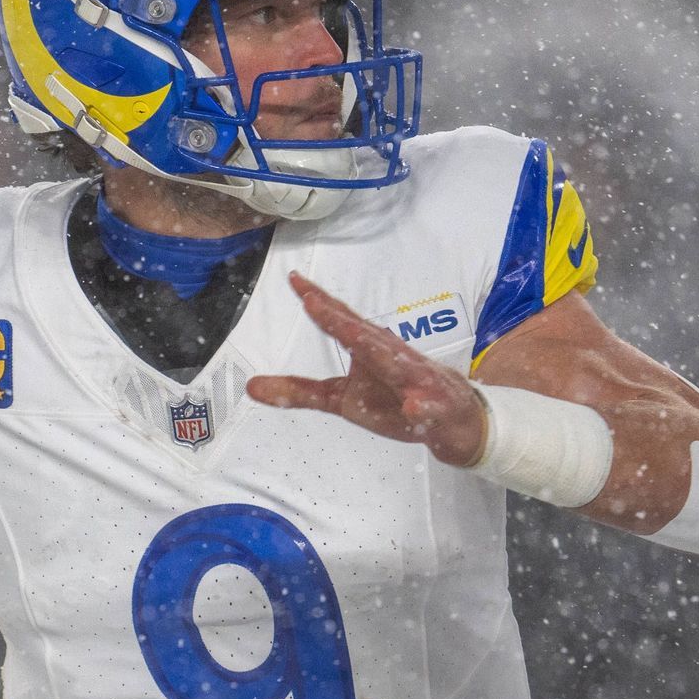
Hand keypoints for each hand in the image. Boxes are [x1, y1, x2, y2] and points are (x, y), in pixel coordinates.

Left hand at [246, 274, 486, 467]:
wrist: (447, 418)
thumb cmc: (390, 398)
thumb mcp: (339, 399)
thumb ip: (299, 391)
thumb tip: (251, 387)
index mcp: (368, 348)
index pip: (340, 319)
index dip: (317, 301)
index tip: (294, 280)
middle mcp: (391, 356)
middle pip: (363, 335)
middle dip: (340, 319)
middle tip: (312, 300)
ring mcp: (415, 379)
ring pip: (399, 365)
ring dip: (383, 355)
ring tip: (356, 337)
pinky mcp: (433, 406)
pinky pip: (428, 406)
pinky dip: (421, 405)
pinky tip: (413, 406)